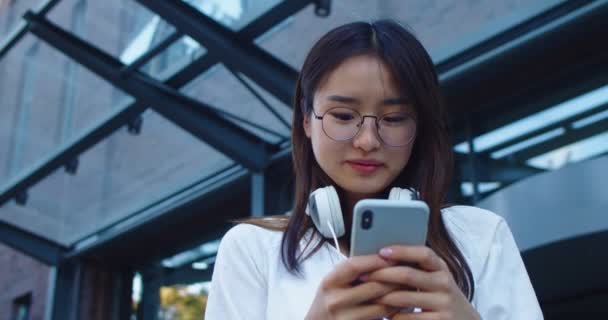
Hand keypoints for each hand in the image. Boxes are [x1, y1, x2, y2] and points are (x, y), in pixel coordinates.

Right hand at [305, 254, 401, 319]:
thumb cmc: (330, 300)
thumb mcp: (334, 282)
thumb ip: (353, 272)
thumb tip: (384, 257)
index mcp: (329, 282)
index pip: (354, 266)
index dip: (376, 260)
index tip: (394, 256)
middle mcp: (335, 301)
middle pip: (373, 287)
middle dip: (395, 278)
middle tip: (411, 271)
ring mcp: (345, 318)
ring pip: (382, 306)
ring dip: (399, 296)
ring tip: (410, 286)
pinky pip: (382, 319)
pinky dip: (394, 310)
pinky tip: (401, 303)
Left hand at [362, 245, 480, 319]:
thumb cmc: (441, 297)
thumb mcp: (435, 279)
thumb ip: (417, 269)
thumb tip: (382, 257)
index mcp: (442, 268)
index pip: (423, 253)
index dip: (402, 251)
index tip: (381, 251)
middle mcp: (445, 283)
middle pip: (408, 275)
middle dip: (381, 274)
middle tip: (363, 275)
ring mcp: (443, 304)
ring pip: (403, 298)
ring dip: (382, 297)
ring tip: (368, 294)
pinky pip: (407, 318)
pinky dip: (392, 316)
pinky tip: (384, 314)